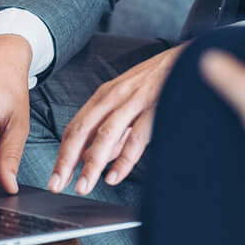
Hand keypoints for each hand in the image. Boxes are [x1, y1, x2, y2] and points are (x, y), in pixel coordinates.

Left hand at [48, 44, 183, 194]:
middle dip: (66, 160)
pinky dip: (123, 160)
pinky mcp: (155, 109)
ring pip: (105, 136)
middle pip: (82, 131)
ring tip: (83, 186)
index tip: (55, 177)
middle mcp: (114, 97)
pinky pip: (135, 138)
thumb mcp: (129, 101)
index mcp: (104, 95)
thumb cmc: (158, 81)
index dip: (62, 153)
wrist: (188, 58)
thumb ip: (114, 131)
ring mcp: (133, 102)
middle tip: (56, 185)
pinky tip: (114, 176)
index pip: (75, 127)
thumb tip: (98, 158)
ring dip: (91, 164)